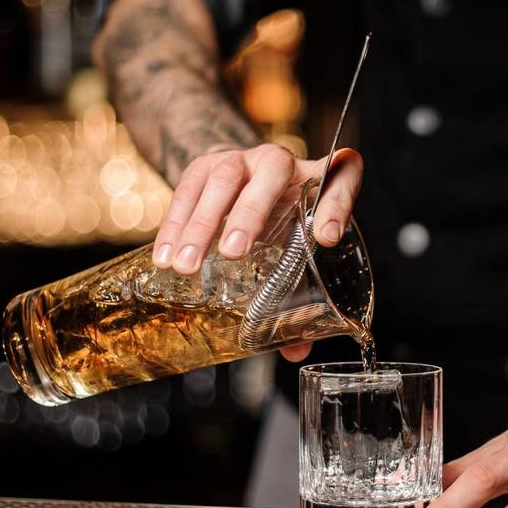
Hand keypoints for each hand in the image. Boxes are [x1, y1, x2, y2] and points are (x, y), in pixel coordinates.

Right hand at [153, 143, 362, 361]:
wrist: (240, 178)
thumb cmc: (277, 220)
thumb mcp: (294, 248)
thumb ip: (300, 294)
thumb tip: (296, 350)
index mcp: (317, 179)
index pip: (342, 175)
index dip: (337, 203)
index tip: (328, 238)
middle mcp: (282, 161)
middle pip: (273, 171)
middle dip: (252, 212)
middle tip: (234, 252)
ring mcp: (242, 158)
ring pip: (225, 177)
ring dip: (203, 222)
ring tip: (188, 264)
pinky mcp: (206, 163)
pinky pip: (188, 187)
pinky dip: (175, 224)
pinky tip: (165, 255)